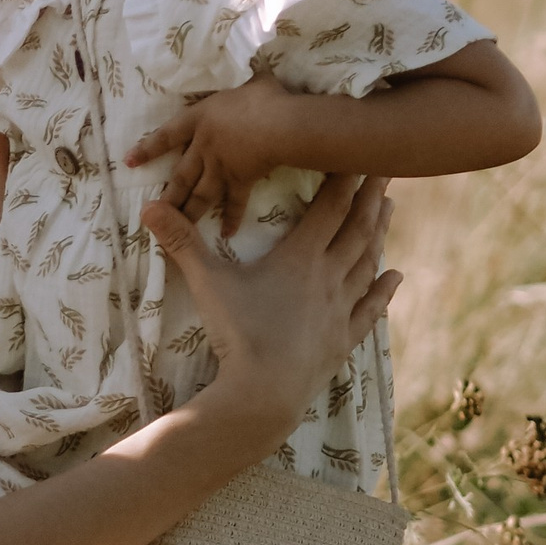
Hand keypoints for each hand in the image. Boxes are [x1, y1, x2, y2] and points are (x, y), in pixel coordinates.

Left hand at [130, 73, 309, 236]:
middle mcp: (204, 147)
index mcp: (200, 119)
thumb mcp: (249, 82)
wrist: (280, 124)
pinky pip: (234, 203)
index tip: (129, 162)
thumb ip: (246, 82)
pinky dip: (231, 218)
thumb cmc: (262, 98)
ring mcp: (221, 167)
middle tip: (152, 211)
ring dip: (188, 212)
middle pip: (180, 175)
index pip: (166, 135)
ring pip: (199, 194)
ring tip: (179, 227)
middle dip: (167, 195)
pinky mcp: (241, 181)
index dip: (148, 148)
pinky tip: (226, 234)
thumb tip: (255, 74)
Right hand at [144, 171, 395, 442]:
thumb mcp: (206, 283)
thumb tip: (150, 207)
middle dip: (371, 197)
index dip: (346, 178)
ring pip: (367, 262)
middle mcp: (329, 276)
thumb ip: (182, 242)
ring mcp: (340, 309)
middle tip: (386, 170)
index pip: (330, 207)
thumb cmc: (237, 333)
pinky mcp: (342, 338)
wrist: (264, 392)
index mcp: (300, 257)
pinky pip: (370, 308)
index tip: (361, 152)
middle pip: (357, 228)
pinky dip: (384, 289)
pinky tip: (395, 276)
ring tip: (391, 210)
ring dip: (379, 234)